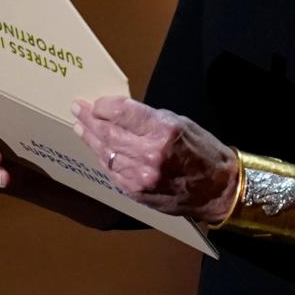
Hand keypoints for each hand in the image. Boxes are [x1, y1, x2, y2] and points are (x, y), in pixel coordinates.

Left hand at [70, 94, 238, 223]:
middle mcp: (149, 154)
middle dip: (89, 119)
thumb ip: (148, 119)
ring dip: (90, 139)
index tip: (95, 102)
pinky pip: (112, 172)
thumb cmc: (203, 152)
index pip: (120, 112)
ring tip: (80, 127)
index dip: (102, 106)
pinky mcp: (136, 192)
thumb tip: (120, 113)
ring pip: (106, 153)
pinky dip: (103, 159)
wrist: (217, 189)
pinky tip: (97, 150)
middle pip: (107, 132)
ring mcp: (140, 176)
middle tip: (77, 109)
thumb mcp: (181, 123)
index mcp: (163, 131)